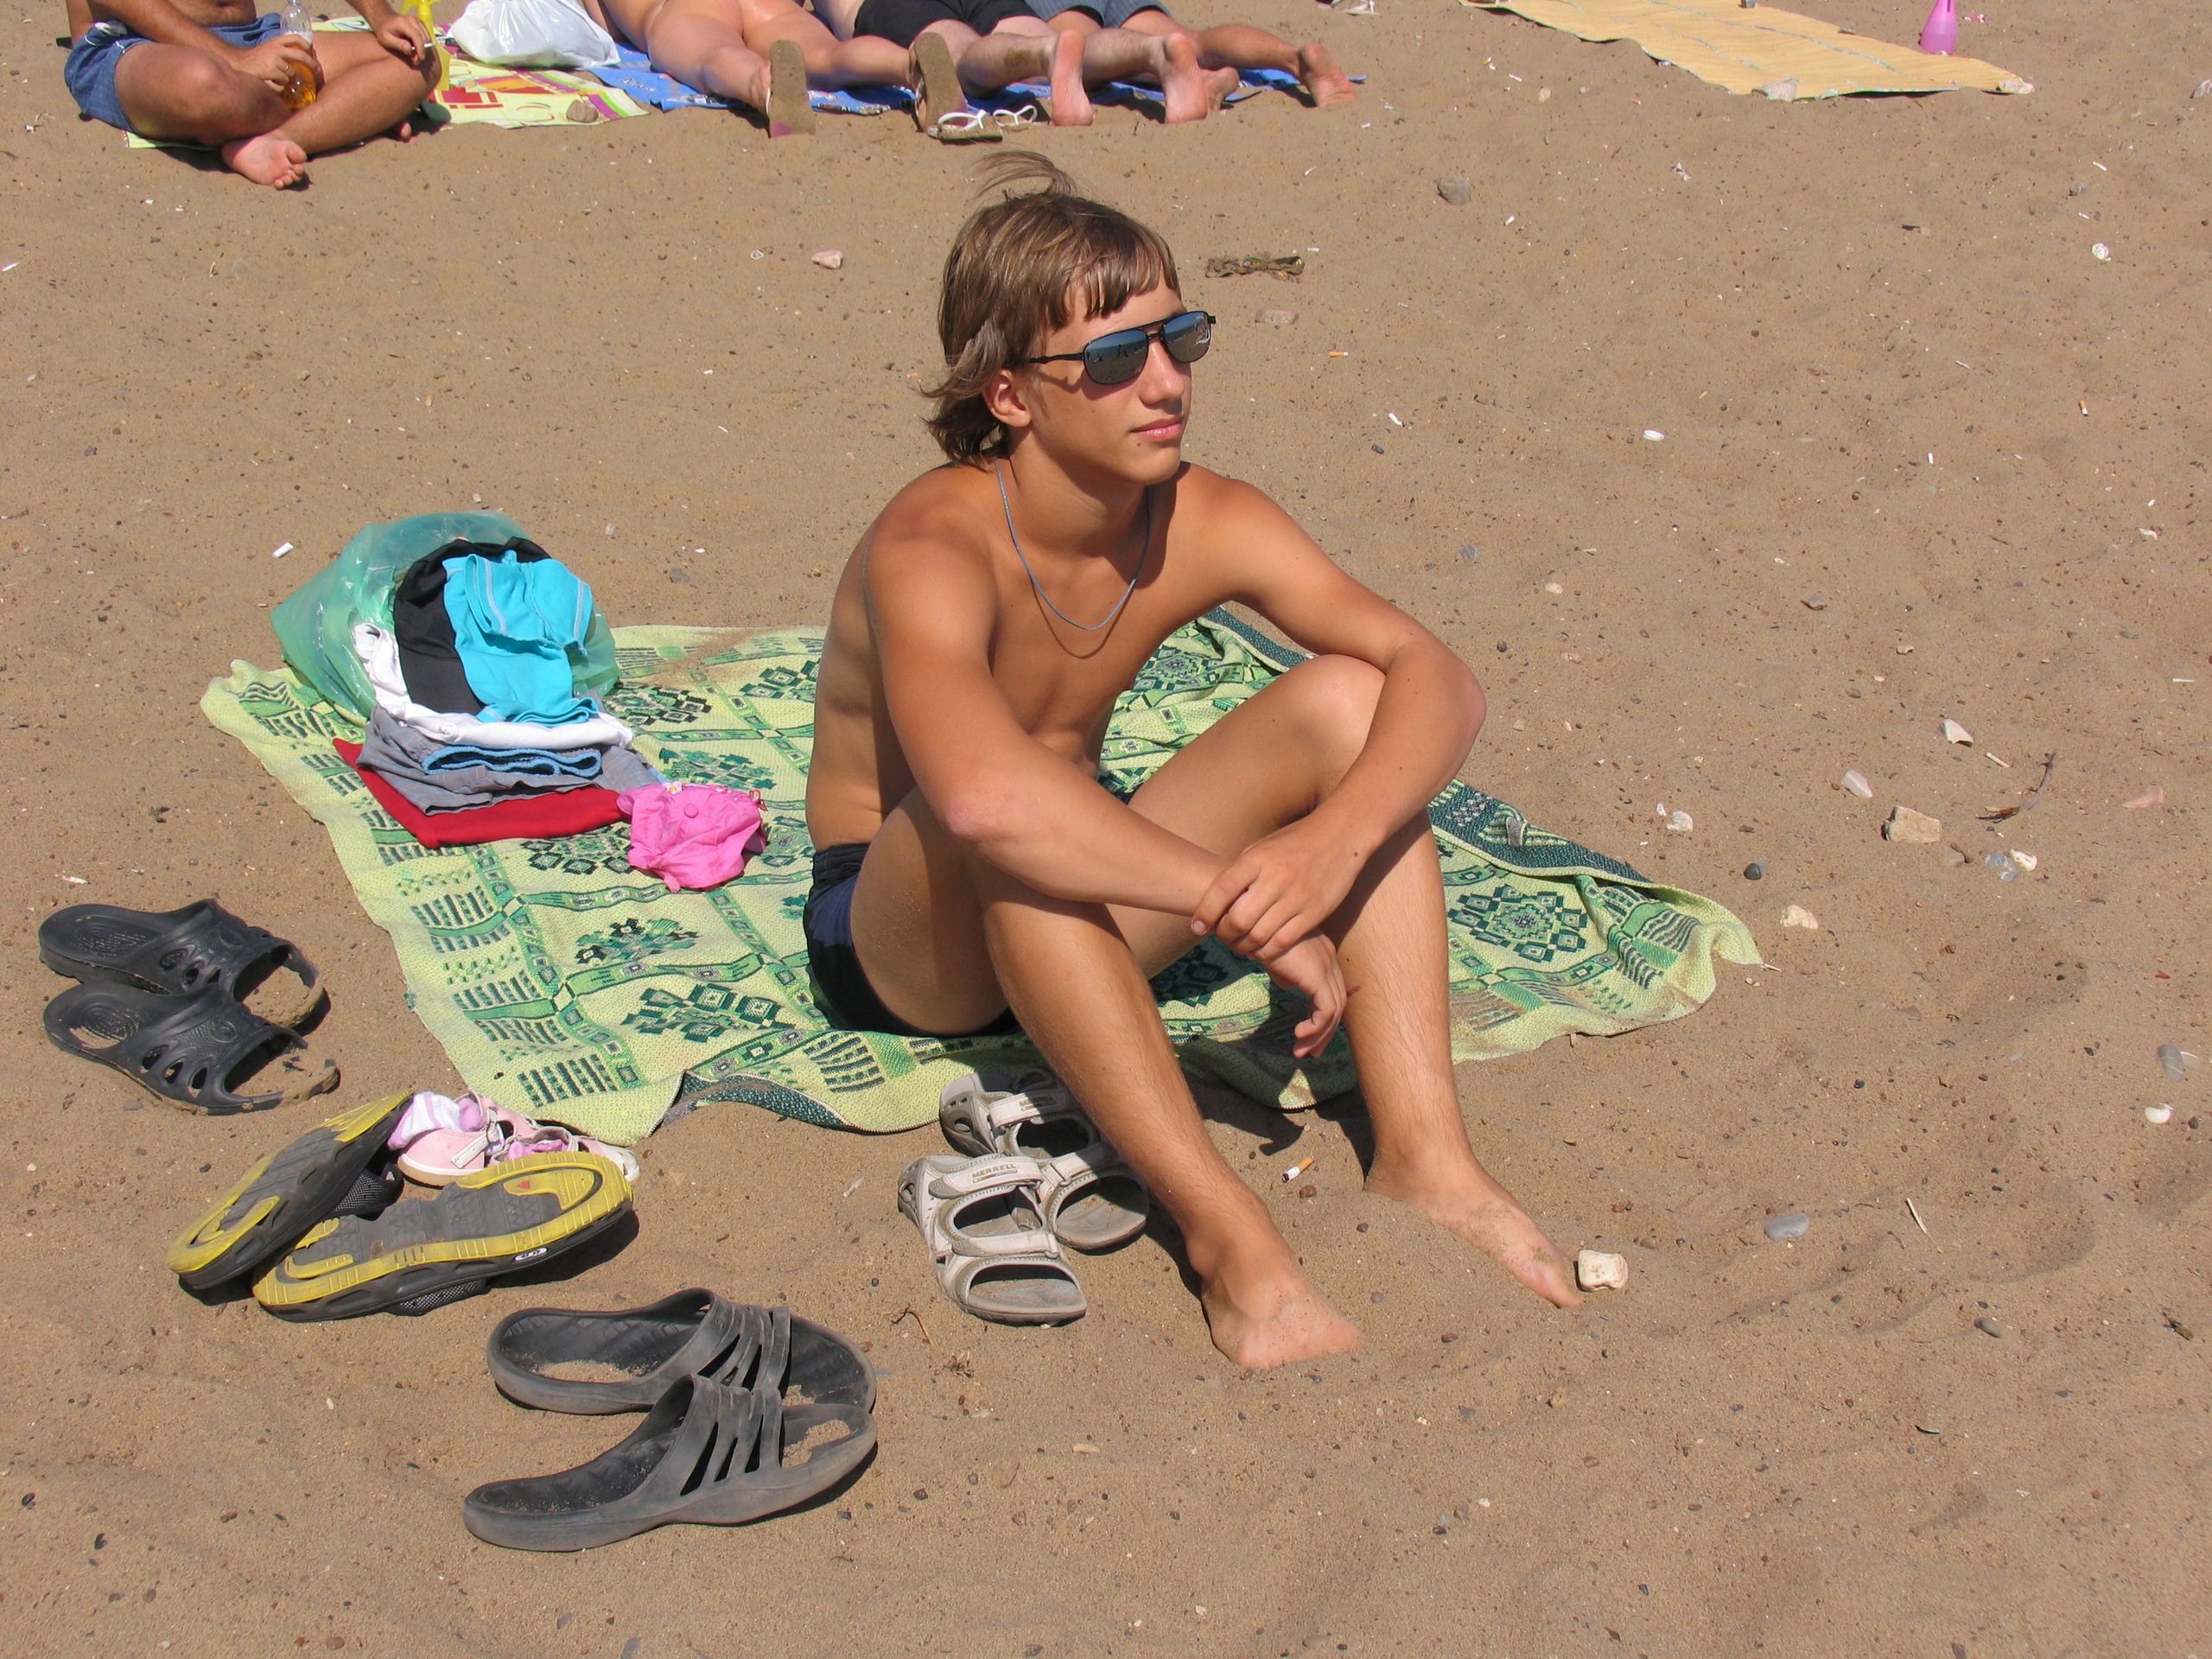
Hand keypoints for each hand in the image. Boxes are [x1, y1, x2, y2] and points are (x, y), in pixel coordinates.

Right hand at [233, 33, 319, 93]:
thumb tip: (299, 63)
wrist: (237, 63)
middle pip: (301, 56)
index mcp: (276, 42)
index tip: (310, 50)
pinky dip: (278, 85)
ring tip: (275, 77)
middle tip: (317, 70)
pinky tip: (270, 82)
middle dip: (312, 64)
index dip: (305, 44)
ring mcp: (274, 60)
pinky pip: (283, 83)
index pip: (295, 38)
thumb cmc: (254, 59)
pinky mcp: (271, 71)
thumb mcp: (268, 50)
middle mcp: (276, 49)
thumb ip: (281, 52)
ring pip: (291, 74)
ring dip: (286, 79)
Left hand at [371, 9, 430, 62]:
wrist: (384, 20)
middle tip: (415, 61)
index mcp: (403, 23)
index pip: (417, 36)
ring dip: (424, 49)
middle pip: (424, 38)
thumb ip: (398, 44)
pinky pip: (427, 36)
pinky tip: (417, 50)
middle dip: (422, 51)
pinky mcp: (420, 24)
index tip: (420, 59)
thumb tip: (410, 49)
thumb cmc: (383, 31)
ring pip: (427, 38)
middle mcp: (412, 20)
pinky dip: (424, 45)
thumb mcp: (385, 39)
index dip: (421, 48)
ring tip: (415, 57)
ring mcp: (418, 21)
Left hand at [1191, 817, 1366, 963]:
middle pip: (1238, 920)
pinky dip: (1268, 952)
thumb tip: (1217, 898)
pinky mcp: (1315, 912)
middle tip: (1222, 938)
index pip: (1222, 890)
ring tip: (1241, 945)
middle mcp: (1275, 877)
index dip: (1205, 912)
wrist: (1341, 834)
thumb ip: (1243, 871)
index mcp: (1257, 858)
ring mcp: (1297, 896)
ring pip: (1259, 936)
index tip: (1196, 927)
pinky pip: (1284, 942)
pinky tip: (1263, 949)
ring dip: (1244, 947)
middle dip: (1224, 935)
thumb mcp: (1264, 847)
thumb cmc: (1296, 841)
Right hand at [1265, 934, 1344, 1058]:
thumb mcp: (1273, 956)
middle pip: (1337, 1002)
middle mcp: (1329, 958)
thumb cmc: (1256, 936)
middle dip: (1325, 1031)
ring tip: (1302, 1051)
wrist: (1252, 923)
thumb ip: (1284, 971)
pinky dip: (1316, 1027)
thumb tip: (1288, 985)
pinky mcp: (1318, 975)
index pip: (1330, 990)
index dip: (1321, 1015)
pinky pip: (1326, 1010)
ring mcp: (1326, 965)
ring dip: (1319, 1035)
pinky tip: (1299, 1034)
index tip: (1306, 1035)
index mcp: (1321, 953)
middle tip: (1311, 1052)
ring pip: (1334, 1010)